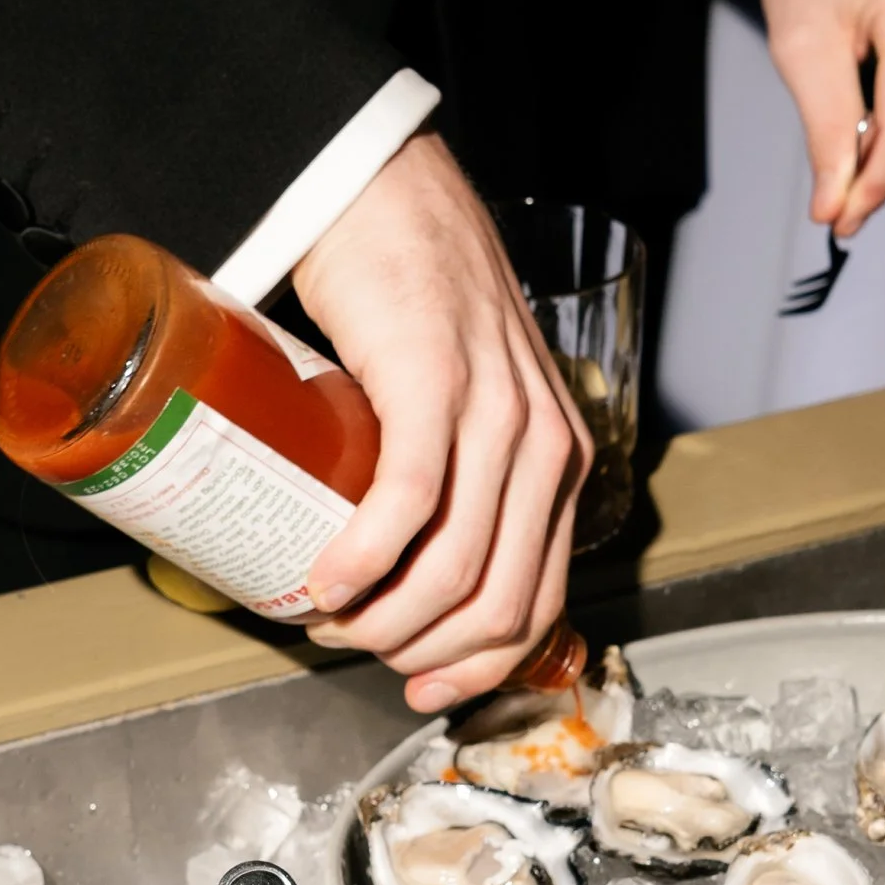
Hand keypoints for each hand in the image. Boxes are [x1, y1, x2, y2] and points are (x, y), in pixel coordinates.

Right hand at [293, 133, 592, 712]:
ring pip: (456, 568)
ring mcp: (498, 416)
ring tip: (328, 621)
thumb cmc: (409, 306)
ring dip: (385, 619)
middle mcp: (546, 447)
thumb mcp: (461, 408)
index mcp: (558, 464)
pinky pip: (410, 505)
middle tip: (354, 650)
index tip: (415, 686)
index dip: (477, 666)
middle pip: (499, 603)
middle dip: (421, 653)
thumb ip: (457, 476)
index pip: (540, 602)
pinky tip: (326, 584)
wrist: (388, 199)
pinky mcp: (438, 386)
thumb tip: (395, 569)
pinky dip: (364, 563)